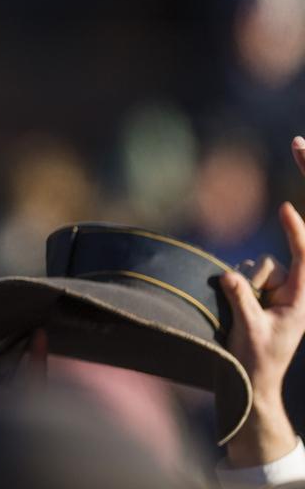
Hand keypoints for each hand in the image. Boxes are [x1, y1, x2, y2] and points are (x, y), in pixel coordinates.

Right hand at [221, 142, 304, 466]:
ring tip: (251, 310)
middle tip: (299, 147)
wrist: (255, 384)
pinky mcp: (271, 288)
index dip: (299, 234)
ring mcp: (287, 286)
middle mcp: (301, 286)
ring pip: (270, 261)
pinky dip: (245, 282)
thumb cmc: (256, 362)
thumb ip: (243, 300)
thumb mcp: (248, 334)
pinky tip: (248, 315)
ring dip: (257, 279)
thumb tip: (232, 272)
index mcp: (304, 299)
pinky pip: (255, 270)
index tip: (288, 209)